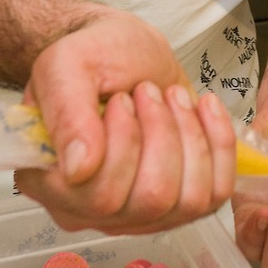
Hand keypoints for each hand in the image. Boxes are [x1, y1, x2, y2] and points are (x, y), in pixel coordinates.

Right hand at [14, 15, 236, 233]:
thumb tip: (79, 169)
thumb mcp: (67, 65)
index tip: (123, 98)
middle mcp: (90, 211)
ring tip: (171, 95)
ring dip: (188, 135)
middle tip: (148, 91)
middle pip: (149, 199)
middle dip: (161, 133)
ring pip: (187, 200)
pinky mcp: (179, 204)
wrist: (125, 52)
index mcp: (49, 183)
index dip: (123, 143)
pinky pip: (215, 193)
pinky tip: (203, 107)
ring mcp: (137, 215)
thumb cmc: (93, 56)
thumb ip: (66, 113)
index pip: (98, 196)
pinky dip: (218, 143)